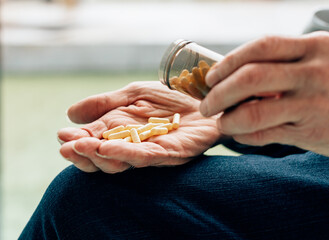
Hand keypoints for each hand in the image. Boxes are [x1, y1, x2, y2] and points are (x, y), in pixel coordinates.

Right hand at [58, 81, 220, 172]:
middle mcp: (132, 145)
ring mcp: (150, 152)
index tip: (62, 135)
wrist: (206, 99)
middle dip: (83, 154)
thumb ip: (105, 102)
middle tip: (67, 146)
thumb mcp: (134, 93)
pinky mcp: (169, 154)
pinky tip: (107, 148)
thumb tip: (70, 113)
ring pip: (119, 162)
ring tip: (82, 147)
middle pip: (102, 158)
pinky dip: (124, 153)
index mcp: (120, 131)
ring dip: (98, 156)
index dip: (77, 141)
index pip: (93, 141)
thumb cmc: (171, 97)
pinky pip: (144, 157)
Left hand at [200, 31, 328, 158]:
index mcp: (313, 47)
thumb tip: (231, 75)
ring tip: (221, 122)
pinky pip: (266, 134)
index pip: (261, 46)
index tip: (212, 77)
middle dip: (219, 92)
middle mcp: (314, 72)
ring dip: (228, 119)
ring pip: (255, 111)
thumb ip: (282, 62)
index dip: (229, 62)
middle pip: (252, 77)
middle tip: (206, 104)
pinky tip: (239, 134)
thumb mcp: (318, 61)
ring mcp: (314, 103)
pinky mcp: (311, 131)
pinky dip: (244, 136)